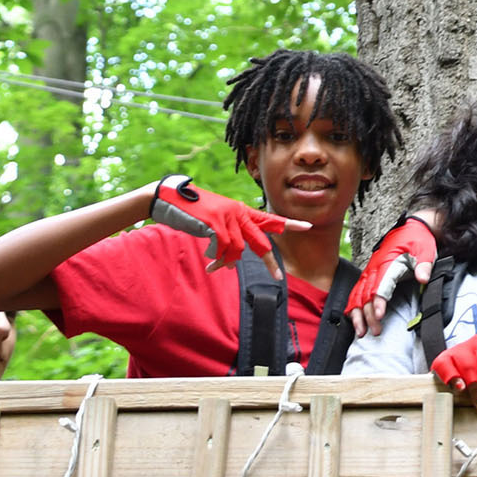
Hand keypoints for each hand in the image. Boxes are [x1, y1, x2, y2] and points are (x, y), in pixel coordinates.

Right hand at [151, 175, 307, 277]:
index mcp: (241, 211)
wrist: (167, 198)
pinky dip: (217, 258)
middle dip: (269, 262)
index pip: (270, 218)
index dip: (289, 223)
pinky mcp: (214, 223)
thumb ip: (229, 238)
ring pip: (239, 249)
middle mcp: (238, 212)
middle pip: (260, 242)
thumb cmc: (192, 213)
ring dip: (227, 261)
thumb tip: (233, 263)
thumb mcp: (216, 223)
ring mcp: (227, 217)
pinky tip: (208, 260)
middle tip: (279, 278)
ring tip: (214, 266)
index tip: (308, 226)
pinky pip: (223, 248)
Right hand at [347, 216, 438, 336]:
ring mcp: (370, 271)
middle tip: (374, 331)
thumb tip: (423, 278)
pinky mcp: (369, 274)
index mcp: (388, 262)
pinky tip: (352, 319)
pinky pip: (356, 291)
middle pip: (367, 294)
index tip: (379, 316)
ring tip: (360, 331)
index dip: (379, 301)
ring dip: (358, 313)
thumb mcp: (426, 251)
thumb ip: (424, 265)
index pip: (381, 285)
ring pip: (358, 294)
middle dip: (368, 314)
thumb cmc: (418, 240)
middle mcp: (375, 267)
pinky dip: (353, 305)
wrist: (412, 228)